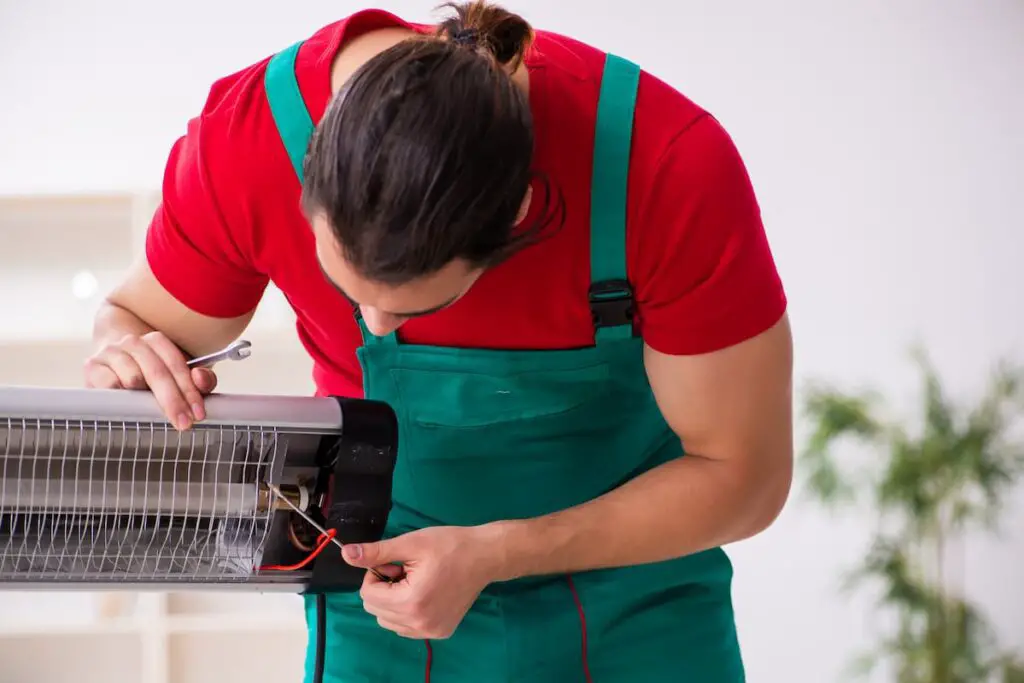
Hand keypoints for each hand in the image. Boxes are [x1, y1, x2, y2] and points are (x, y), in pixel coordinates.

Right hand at [83, 331, 216, 429]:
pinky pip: (109, 385)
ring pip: (133, 378)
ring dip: (143, 397)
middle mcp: (133, 342)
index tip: (198, 413)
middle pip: (157, 373)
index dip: (189, 390)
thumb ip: (200, 380)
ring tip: (147, 408)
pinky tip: (126, 402)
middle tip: (183, 423)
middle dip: (173, 401)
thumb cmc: (150, 376)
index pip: (176, 364)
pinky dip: (120, 396)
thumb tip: (201, 379)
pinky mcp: (92, 366)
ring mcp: (110, 352)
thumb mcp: (179, 377)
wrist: (111, 365)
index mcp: (156, 341)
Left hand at [342, 525, 504, 639]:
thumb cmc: (450, 545)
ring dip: (393, 601)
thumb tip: (346, 554)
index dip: (375, 574)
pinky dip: (406, 611)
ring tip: (415, 581)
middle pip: (375, 610)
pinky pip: (406, 627)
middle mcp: (419, 623)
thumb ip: (376, 552)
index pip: (367, 595)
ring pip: (388, 621)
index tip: (395, 562)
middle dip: (383, 588)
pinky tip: (424, 593)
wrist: (485, 556)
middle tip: (406, 570)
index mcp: (411, 601)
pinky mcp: (440, 633)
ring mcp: (430, 631)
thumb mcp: (410, 543)